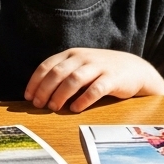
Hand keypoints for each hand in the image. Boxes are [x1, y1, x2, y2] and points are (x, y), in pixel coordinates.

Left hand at [24, 48, 163, 112]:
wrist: (135, 69)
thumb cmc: (101, 71)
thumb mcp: (80, 67)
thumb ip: (63, 75)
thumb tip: (40, 94)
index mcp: (71, 54)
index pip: (47, 65)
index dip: (35, 81)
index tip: (28, 96)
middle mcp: (83, 58)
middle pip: (57, 73)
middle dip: (45, 90)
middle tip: (38, 105)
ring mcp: (98, 67)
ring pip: (74, 80)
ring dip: (60, 95)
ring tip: (54, 108)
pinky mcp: (112, 78)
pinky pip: (95, 89)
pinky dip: (83, 100)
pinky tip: (75, 109)